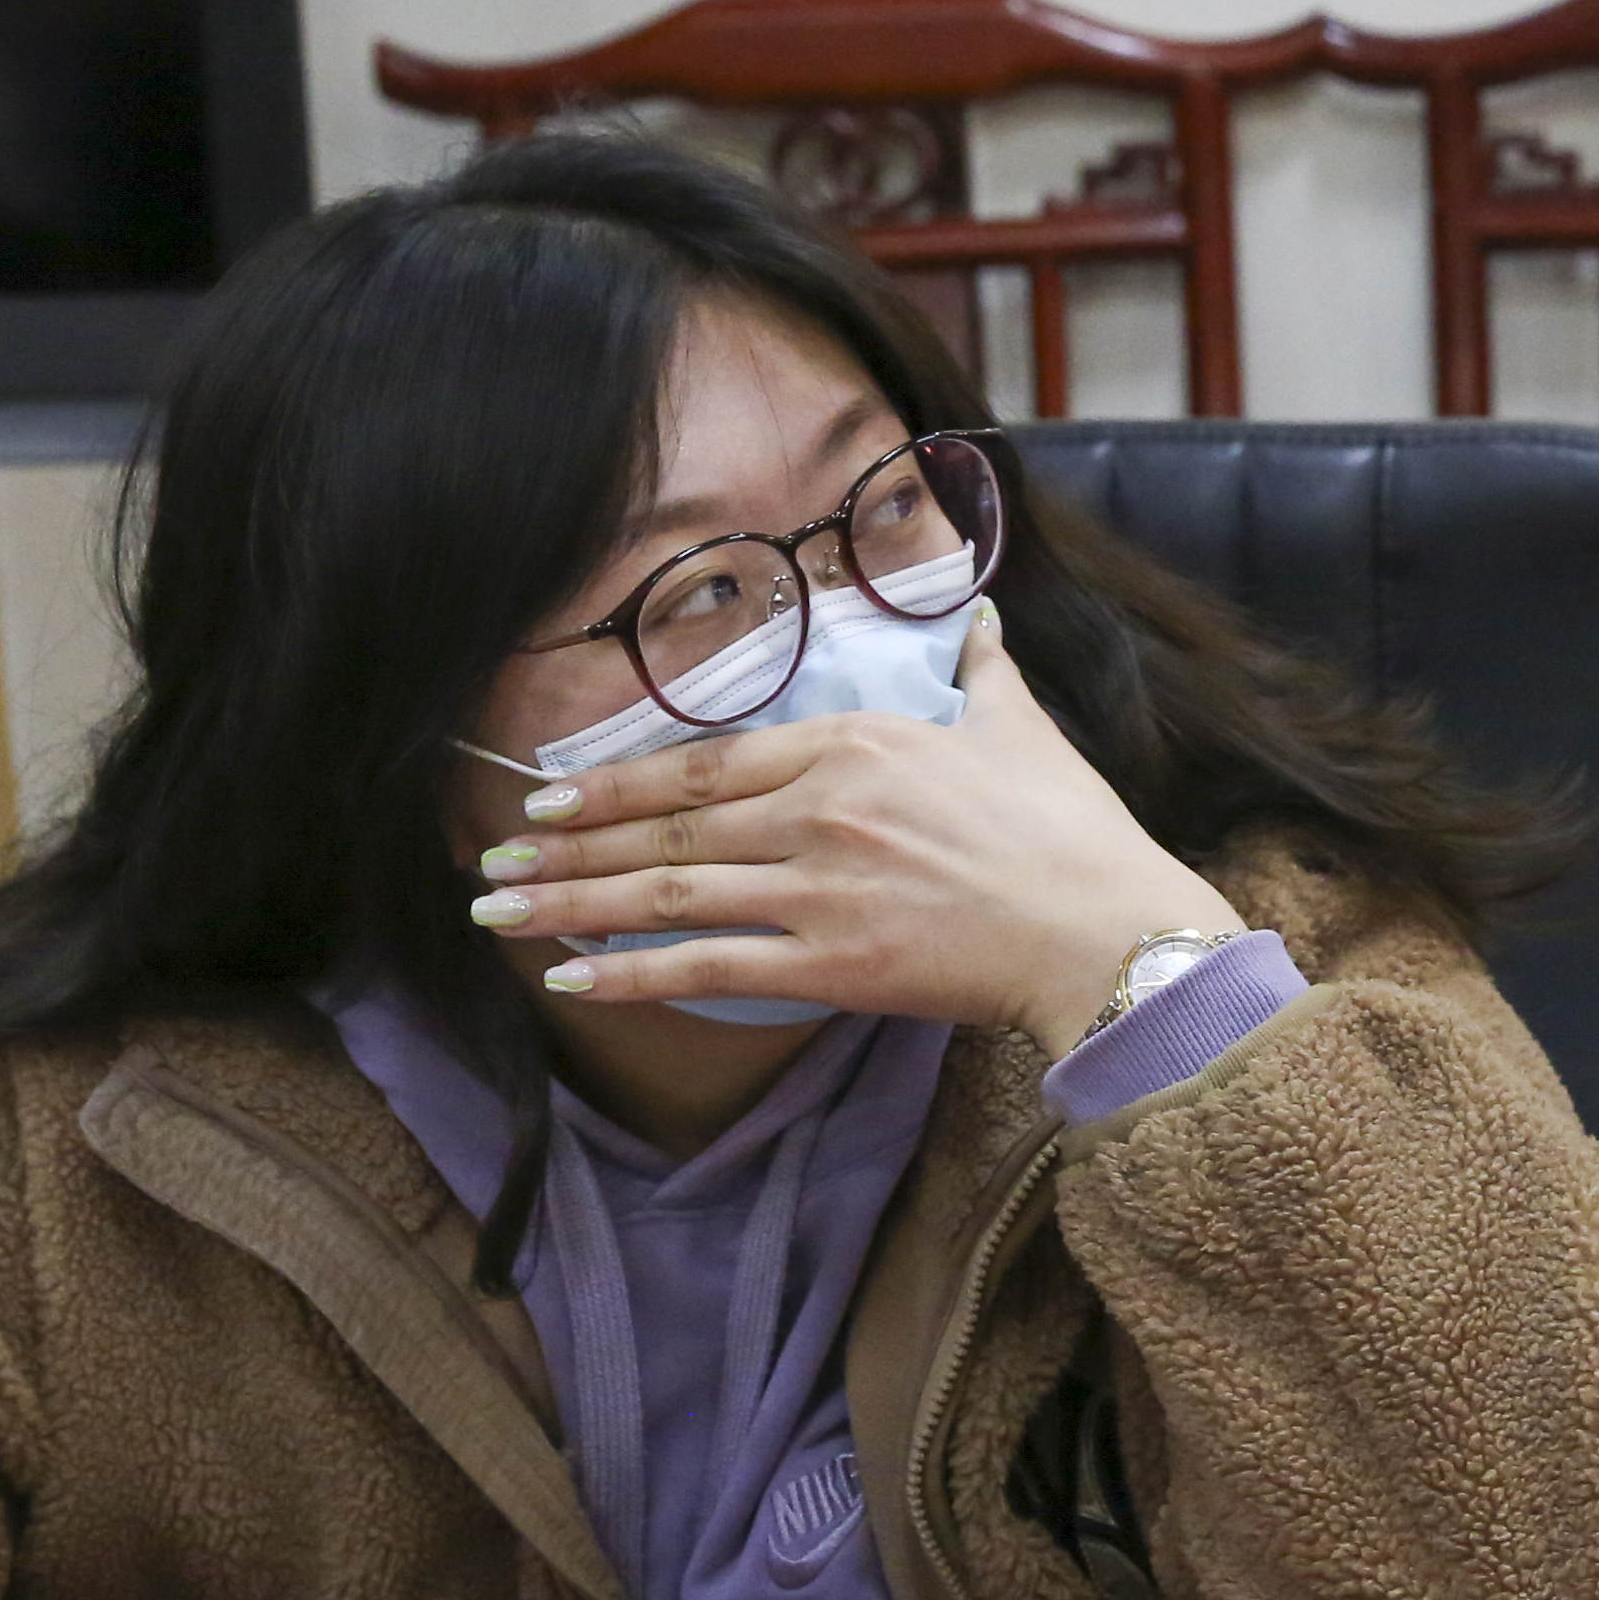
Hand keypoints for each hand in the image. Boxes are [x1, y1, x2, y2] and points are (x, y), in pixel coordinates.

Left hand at [479, 602, 1240, 1046]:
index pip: (704, 762)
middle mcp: (820, 808)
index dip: (617, 781)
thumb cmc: (1070, 830)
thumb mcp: (1023, 728)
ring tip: (499, 915)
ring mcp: (820, 886)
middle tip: (493, 861)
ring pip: (667, 893)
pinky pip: (709, 967)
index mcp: (854, 743)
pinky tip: (568, 978)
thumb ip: (984, 672)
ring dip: (571, 903)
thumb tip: (983, 622)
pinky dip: (631, 973)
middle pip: (665, 827)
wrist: (1106, 925)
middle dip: (566, 846)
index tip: (552, 796)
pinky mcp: (833, 963)